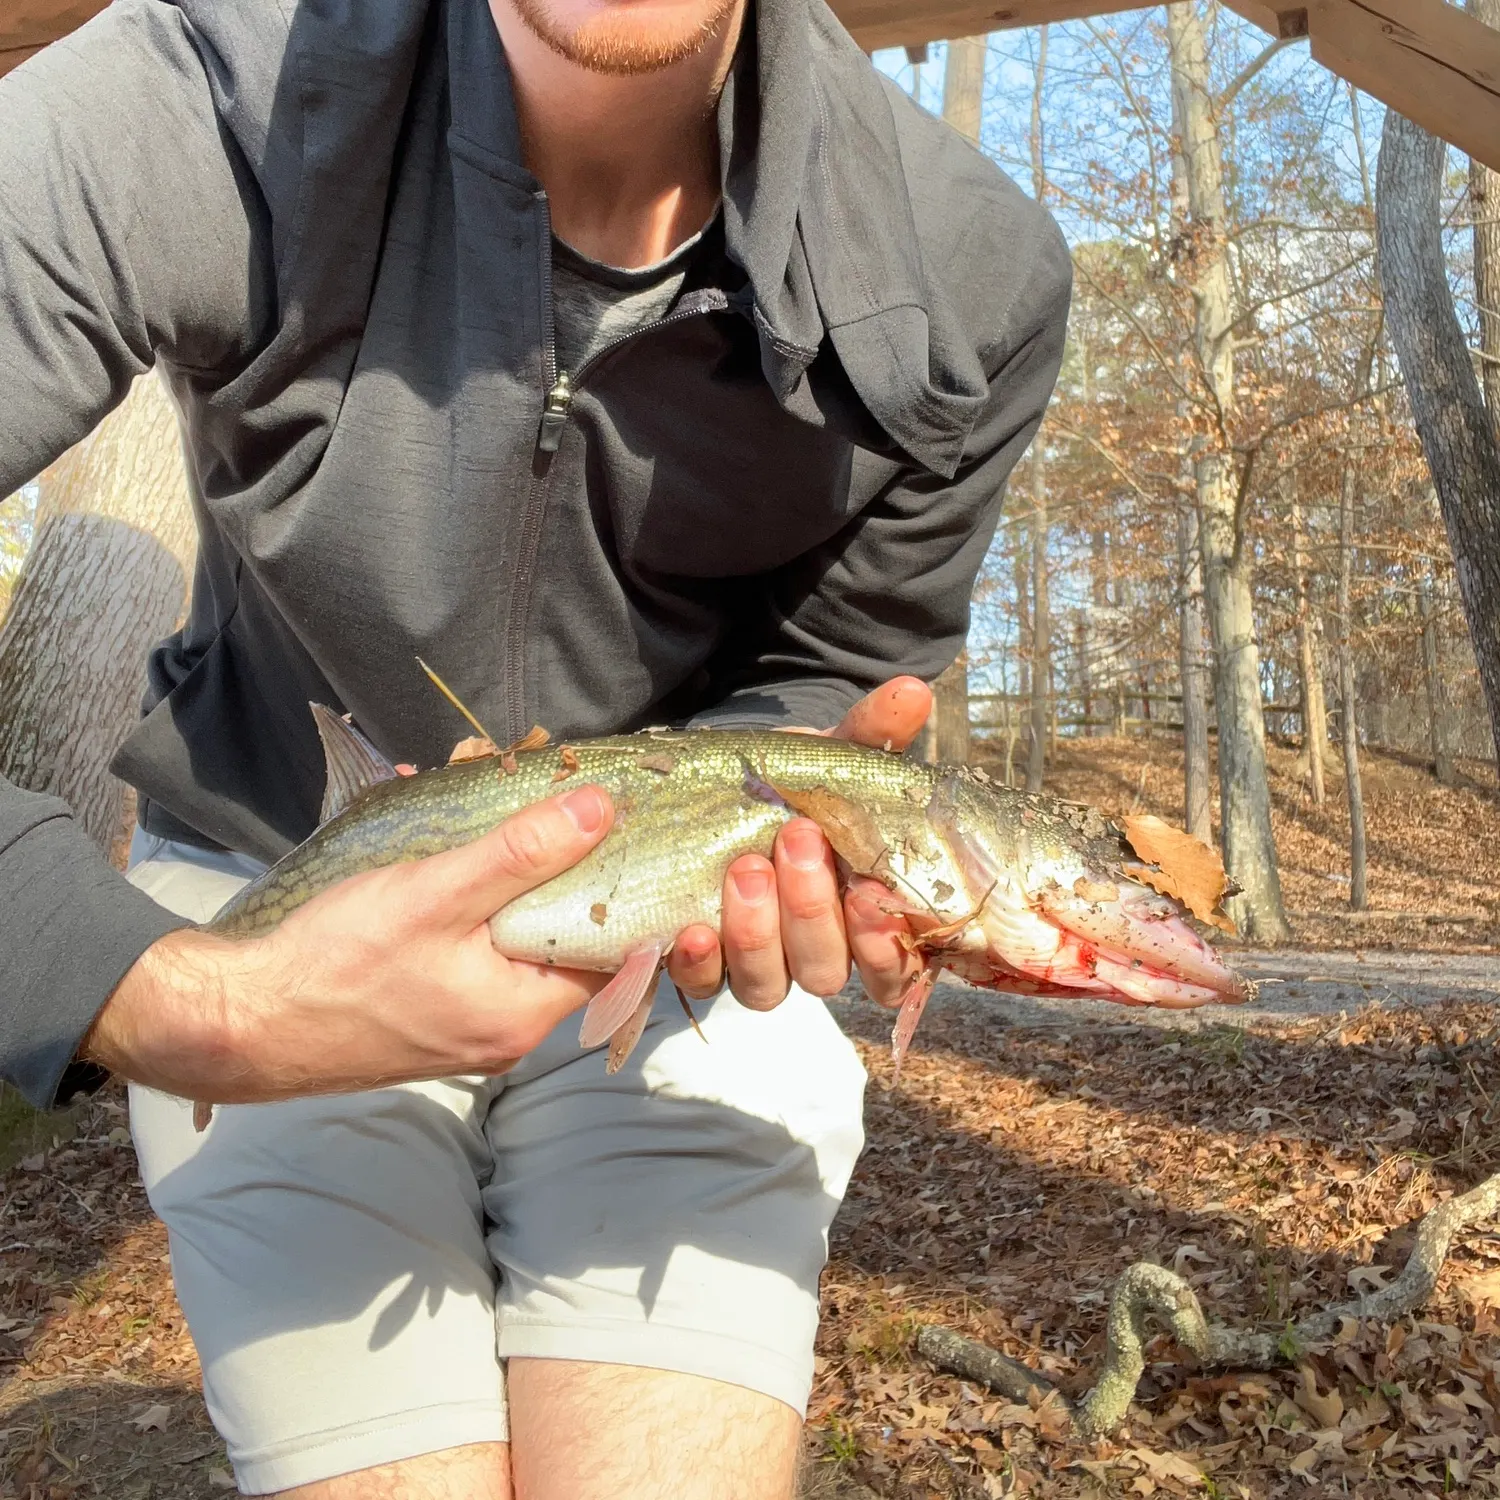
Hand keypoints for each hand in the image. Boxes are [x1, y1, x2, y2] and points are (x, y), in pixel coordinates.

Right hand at [84, 785, 615, 1101]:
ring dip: (503, 868)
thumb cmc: (336, 965)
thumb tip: (599, 812)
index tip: (623, 827)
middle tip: (548, 797)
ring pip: (512, 934)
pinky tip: (442, 840)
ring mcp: (467, 1022)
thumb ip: (521, 854)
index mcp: (524, 1013)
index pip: (612, 951)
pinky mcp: (431, 1009)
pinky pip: (471, 944)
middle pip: (561, 935)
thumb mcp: (436, 894)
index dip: (622, 887)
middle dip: (554, 860)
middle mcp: (506, 1029)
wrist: (240, 1025)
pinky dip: (465, 893)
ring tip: (488, 799)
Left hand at [667, 676, 932, 1012]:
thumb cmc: (788, 787)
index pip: (891, 967)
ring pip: (766, 985)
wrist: (712, 791)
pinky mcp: (697, 967)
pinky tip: (692, 929)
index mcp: (859, 920)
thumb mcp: (828, 759)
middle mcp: (811, 955)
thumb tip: (913, 691)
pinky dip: (698, 962)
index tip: (869, 889)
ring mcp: (753, 966)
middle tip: (797, 840)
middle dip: (811, 910)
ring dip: (757, 934)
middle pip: (823, 970)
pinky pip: (700, 983)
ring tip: (745, 868)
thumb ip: (871, 734)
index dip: (884, 944)